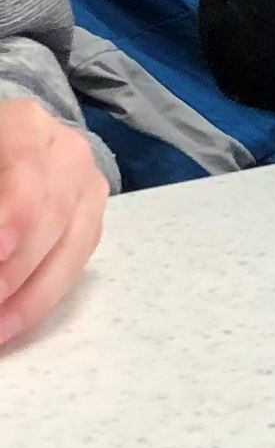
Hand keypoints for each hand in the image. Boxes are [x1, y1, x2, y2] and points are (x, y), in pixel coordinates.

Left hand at [0, 99, 107, 347]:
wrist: (6, 168)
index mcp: (23, 124)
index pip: (24, 166)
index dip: (16, 210)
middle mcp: (67, 149)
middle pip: (52, 211)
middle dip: (16, 267)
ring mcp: (87, 182)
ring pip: (73, 243)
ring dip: (29, 293)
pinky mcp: (93, 215)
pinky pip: (76, 262)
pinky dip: (41, 298)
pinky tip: (9, 322)